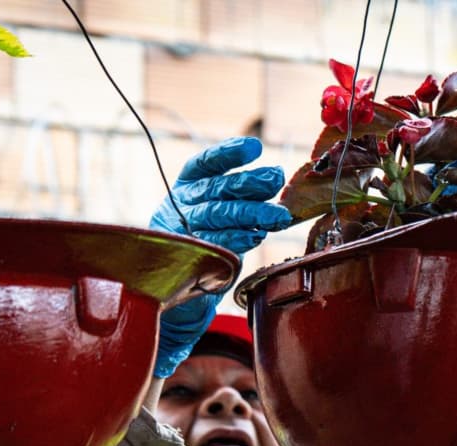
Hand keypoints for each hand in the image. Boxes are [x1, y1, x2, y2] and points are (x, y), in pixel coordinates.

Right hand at [149, 137, 290, 377]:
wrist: (178, 287)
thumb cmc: (204, 239)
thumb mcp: (214, 210)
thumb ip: (235, 194)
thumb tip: (272, 178)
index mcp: (184, 188)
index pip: (203, 164)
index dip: (227, 154)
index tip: (254, 147)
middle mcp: (180, 206)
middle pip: (216, 189)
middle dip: (249, 183)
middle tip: (276, 178)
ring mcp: (183, 232)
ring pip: (220, 216)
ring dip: (253, 214)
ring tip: (278, 215)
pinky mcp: (190, 257)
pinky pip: (219, 244)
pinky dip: (242, 239)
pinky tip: (258, 236)